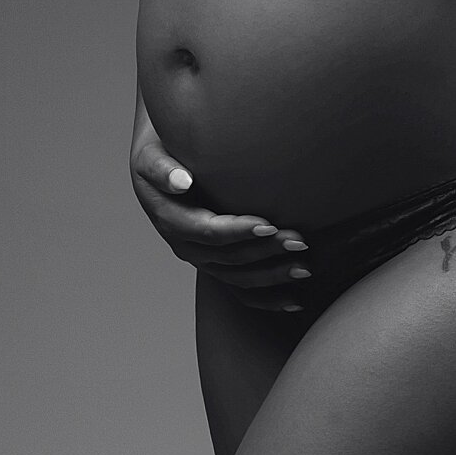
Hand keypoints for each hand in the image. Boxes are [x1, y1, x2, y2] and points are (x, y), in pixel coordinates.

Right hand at [128, 104, 313, 310]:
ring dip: (272, 276)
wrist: (160, 163)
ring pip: (238, 277)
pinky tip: (294, 301)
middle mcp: (186, 245)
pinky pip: (240, 289)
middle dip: (266, 251)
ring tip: (304, 268)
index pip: (208, 231)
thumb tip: (182, 182)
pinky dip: (267, 298)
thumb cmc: (160, 152)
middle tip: (300, 241)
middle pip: (230, 257)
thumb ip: (163, 168)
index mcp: (171, 220)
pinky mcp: (215, 263)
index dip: (239, 231)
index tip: (268, 224)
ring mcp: (201, 258)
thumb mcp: (151, 156)